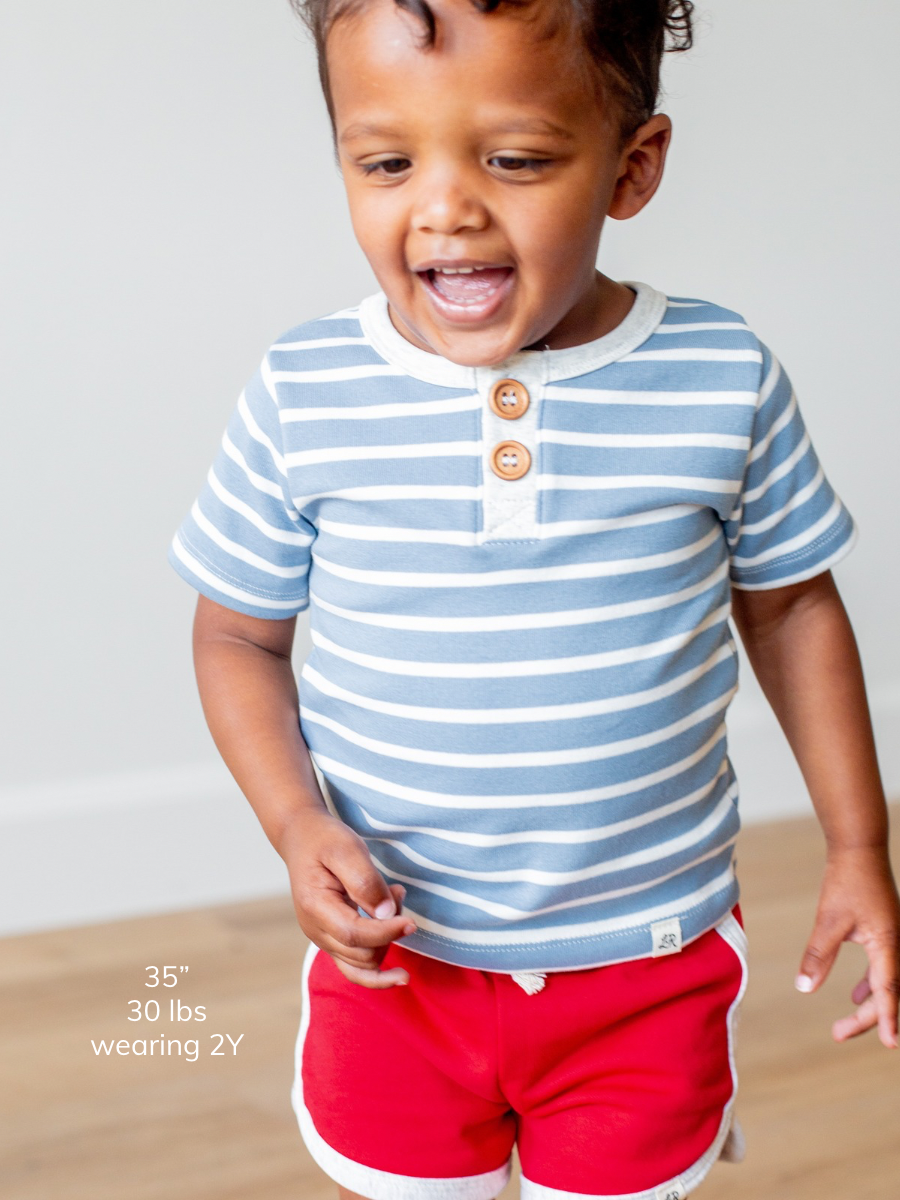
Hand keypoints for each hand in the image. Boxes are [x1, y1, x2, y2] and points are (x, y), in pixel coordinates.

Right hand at [278, 808, 416, 988]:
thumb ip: (365, 881)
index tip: (411, 922)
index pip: (354, 935)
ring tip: (394, 900)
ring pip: (364, 962)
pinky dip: (378, 970)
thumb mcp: (347, 849)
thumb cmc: (325, 840)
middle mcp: (315, 930)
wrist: (303, 839)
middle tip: (398, 892)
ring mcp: (322, 938)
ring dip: (388, 940)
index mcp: (315, 907)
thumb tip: (386, 915)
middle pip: (363, 953)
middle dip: (390, 930)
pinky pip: (356, 970)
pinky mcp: (332, 940)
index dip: (386, 933)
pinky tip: (398, 974)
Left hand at [796, 846, 899, 1047]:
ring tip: (845, 1025)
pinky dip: (871, 983)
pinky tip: (856, 992)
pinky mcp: (886, 931)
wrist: (859, 848)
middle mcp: (897, 944)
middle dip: (865, 1016)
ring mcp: (893, 938)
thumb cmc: (846, 881)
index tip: (888, 1043)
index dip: (886, 1018)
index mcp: (888, 944)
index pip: (888, 991)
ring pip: (886, 981)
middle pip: (888, 992)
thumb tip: (805, 988)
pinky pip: (883, 966)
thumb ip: (819, 955)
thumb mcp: (829, 920)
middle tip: (838, 1034)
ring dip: (868, 1003)